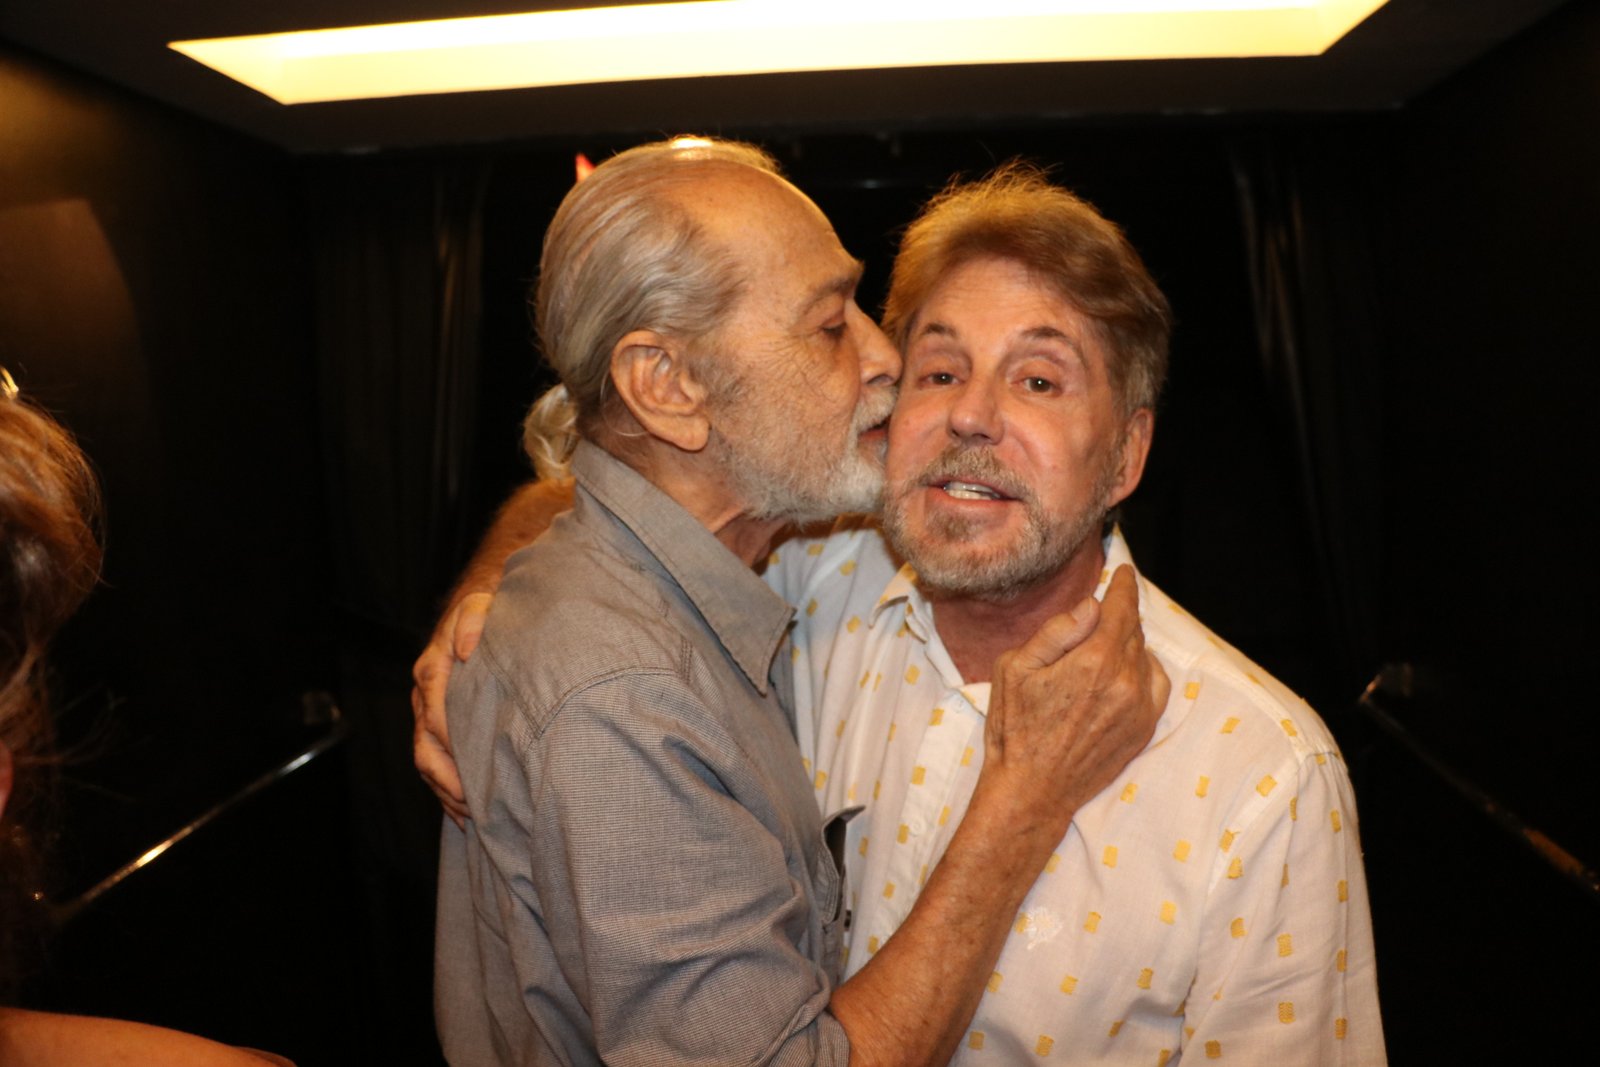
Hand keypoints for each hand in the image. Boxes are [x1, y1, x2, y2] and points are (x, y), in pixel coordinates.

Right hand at [411, 592, 491, 827]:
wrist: (479, 606)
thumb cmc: (485, 610)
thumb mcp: (481, 607)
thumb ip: (473, 623)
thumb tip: (467, 648)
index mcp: (433, 671)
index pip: (436, 716)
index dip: (453, 745)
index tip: (475, 769)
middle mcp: (425, 696)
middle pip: (424, 747)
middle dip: (446, 779)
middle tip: (472, 803)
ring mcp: (428, 711)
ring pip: (426, 759)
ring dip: (446, 790)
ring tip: (471, 816)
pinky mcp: (437, 722)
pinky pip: (434, 761)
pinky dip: (446, 789)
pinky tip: (464, 812)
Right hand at [983, 565, 1169, 840]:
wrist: (1032, 790)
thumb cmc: (1016, 728)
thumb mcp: (1015, 668)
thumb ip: (1057, 631)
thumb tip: (1092, 605)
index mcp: (1094, 661)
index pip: (1122, 608)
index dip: (1123, 585)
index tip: (1123, 572)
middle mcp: (1125, 682)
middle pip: (1133, 630)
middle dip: (1119, 615)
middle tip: (1100, 612)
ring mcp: (1140, 708)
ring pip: (1144, 656)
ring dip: (1128, 644)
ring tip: (1100, 649)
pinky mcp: (1144, 729)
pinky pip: (1156, 684)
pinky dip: (1142, 670)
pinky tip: (1119, 674)